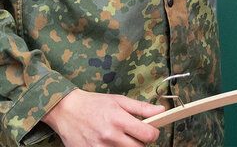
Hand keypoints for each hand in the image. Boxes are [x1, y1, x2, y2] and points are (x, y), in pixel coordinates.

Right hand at [42, 89, 163, 145]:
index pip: (147, 135)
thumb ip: (141, 108)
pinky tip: (111, 143)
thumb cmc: (95, 104)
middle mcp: (110, 137)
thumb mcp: (120, 100)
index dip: (153, 133)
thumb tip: (162, 110)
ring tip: (122, 139)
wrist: (67, 111)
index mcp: (120, 120)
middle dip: (141, 142)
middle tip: (135, 135)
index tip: (151, 130)